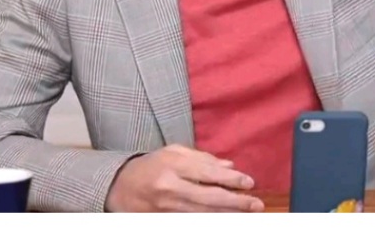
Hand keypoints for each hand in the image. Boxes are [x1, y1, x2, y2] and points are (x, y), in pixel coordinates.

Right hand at [104, 144, 263, 212]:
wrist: (118, 186)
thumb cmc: (151, 166)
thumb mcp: (174, 153)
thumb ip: (203, 158)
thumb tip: (229, 166)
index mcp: (173, 164)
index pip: (208, 172)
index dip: (231, 179)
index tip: (249, 183)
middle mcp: (169, 186)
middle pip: (208, 197)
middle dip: (235, 201)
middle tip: (255, 204)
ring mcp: (165, 206)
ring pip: (202, 213)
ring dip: (226, 214)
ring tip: (246, 213)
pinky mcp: (162, 220)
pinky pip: (191, 221)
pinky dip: (209, 220)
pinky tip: (224, 219)